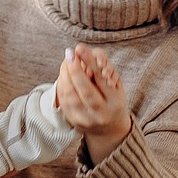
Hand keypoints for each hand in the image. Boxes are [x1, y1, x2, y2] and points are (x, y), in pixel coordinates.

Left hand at [57, 44, 131, 162]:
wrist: (109, 128)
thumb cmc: (113, 100)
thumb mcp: (115, 84)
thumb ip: (102, 68)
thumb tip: (83, 52)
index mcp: (115, 101)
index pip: (101, 78)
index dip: (89, 62)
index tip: (79, 48)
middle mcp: (101, 113)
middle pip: (84, 89)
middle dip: (74, 68)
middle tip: (69, 53)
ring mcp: (86, 119)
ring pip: (70, 95)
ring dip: (65, 75)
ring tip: (66, 62)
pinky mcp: (74, 122)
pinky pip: (64, 101)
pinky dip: (62, 85)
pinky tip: (63, 75)